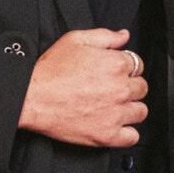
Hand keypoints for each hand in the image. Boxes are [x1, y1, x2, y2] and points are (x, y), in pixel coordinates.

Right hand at [19, 27, 144, 148]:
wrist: (32, 98)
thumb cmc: (50, 71)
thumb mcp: (75, 40)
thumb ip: (105, 36)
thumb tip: (124, 36)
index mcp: (115, 64)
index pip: (137, 65)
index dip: (126, 68)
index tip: (115, 72)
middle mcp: (120, 88)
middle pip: (141, 88)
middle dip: (130, 86)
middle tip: (112, 89)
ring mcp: (115, 113)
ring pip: (140, 111)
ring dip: (130, 108)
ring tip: (114, 106)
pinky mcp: (107, 135)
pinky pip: (132, 137)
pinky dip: (127, 132)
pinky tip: (115, 125)